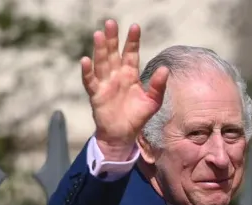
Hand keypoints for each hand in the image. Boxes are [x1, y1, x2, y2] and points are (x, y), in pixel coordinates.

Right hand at [81, 20, 168, 159]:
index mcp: (130, 74)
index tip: (135, 27)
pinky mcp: (96, 95)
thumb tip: (165, 69)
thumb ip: (158, 86)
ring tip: (99, 35)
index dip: (132, 41)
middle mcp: (116, 75)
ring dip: (99, 50)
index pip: (131, 54)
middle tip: (111, 23)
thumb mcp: (152, 102)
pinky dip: (87, 72)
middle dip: (112, 39)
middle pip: (113, 53)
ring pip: (101, 63)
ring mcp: (105, 84)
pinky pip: (90, 81)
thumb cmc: (137, 117)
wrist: (123, 135)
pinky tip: (85, 61)